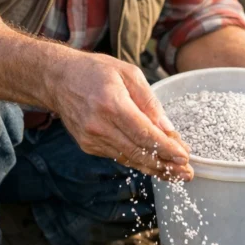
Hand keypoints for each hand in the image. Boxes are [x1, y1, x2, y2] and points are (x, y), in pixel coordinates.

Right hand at [50, 52, 192, 180]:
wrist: (58, 79)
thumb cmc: (95, 71)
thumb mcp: (128, 74)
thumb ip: (150, 102)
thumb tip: (168, 129)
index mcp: (111, 104)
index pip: (144, 134)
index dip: (166, 148)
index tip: (184, 157)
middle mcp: (99, 125)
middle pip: (138, 152)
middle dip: (166, 165)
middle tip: (187, 173)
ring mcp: (91, 139)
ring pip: (129, 159)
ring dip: (155, 168)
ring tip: (176, 173)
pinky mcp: (88, 146)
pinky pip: (119, 156)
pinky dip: (138, 161)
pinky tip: (155, 164)